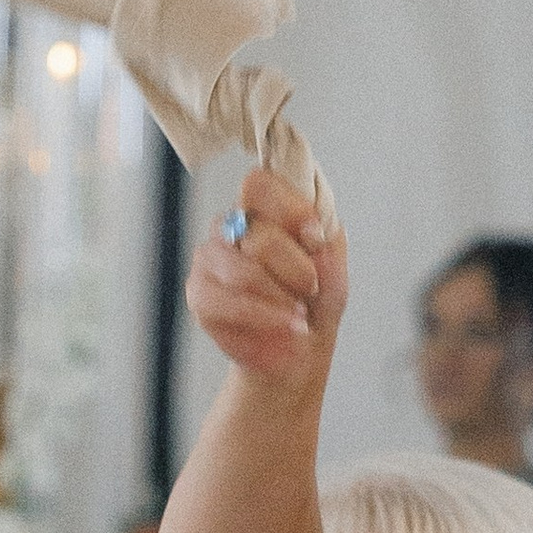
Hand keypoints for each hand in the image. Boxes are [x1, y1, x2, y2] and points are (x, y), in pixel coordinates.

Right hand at [185, 164, 347, 396]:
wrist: (300, 348)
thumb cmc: (314, 300)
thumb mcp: (333, 263)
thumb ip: (323, 238)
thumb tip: (310, 234)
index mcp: (263, 207)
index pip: (258, 183)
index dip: (290, 209)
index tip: (315, 238)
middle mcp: (230, 226)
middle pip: (257, 232)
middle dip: (294, 267)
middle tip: (310, 288)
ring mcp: (210, 258)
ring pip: (242, 271)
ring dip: (279, 297)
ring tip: (299, 315)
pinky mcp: (199, 294)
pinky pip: (226, 303)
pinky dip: (263, 318)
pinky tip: (283, 327)